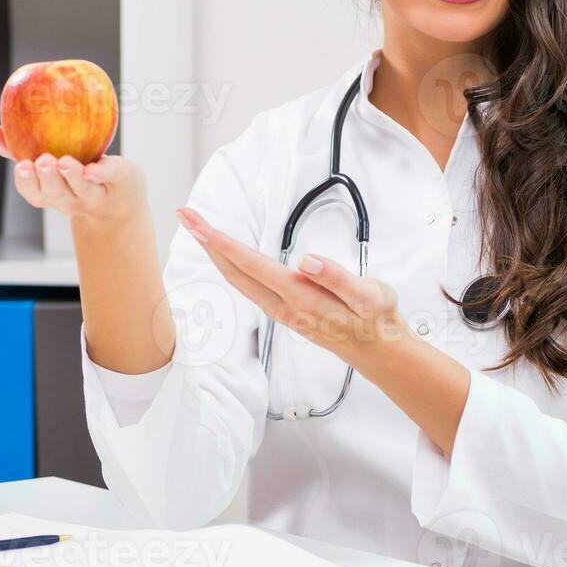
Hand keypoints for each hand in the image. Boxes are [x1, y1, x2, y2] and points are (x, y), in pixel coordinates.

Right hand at [0, 126, 146, 228]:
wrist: (121, 201)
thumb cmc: (79, 178)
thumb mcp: (52, 167)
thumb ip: (24, 152)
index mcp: (53, 194)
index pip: (35, 192)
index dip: (27, 182)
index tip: (22, 166)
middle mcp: (72, 198)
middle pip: (57, 194)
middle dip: (47, 179)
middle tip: (42, 161)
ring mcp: (95, 193)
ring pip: (82, 189)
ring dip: (72, 176)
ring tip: (64, 162)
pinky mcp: (119, 181)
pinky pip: (110, 177)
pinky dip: (101, 173)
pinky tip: (93, 167)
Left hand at [174, 205, 407, 363]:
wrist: (379, 351)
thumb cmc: (376, 320)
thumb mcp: (369, 296)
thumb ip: (337, 278)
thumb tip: (306, 262)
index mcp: (300, 297)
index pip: (251, 264)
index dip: (221, 242)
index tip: (198, 223)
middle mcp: (284, 306)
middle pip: (235, 272)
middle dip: (208, 243)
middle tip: (186, 215)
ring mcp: (282, 311)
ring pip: (239, 280)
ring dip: (217, 255)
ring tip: (201, 231)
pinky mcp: (286, 312)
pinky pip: (249, 287)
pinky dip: (232, 267)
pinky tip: (229, 259)